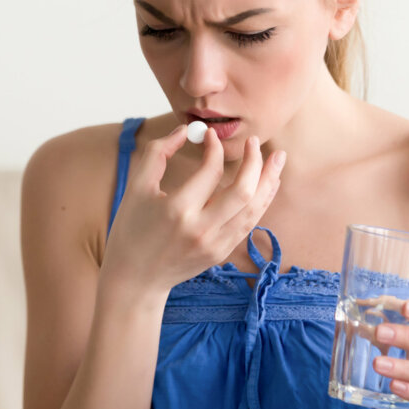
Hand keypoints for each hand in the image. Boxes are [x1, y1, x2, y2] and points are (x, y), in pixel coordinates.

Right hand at [101, 124, 285, 293]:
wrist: (135, 279)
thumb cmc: (131, 228)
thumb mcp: (137, 187)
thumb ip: (158, 152)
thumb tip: (184, 129)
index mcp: (177, 210)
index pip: (209, 171)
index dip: (214, 148)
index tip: (211, 136)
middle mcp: (200, 230)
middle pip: (243, 191)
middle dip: (255, 162)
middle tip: (256, 141)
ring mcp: (215, 245)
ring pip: (254, 209)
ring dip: (268, 181)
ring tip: (277, 158)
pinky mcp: (222, 253)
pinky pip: (249, 223)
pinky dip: (262, 201)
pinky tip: (267, 184)